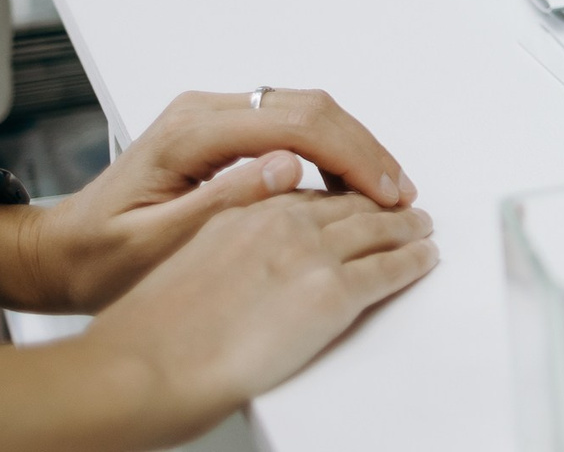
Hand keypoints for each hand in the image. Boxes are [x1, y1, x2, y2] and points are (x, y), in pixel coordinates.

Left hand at [0, 87, 418, 314]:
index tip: (384, 193)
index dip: (351, 155)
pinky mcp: (219, 129)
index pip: (295, 124)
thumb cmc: (97, 259)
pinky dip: (329, 147)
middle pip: (308, 106)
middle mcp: (203, 110)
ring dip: (351, 145)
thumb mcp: (155, 245)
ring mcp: (212, 114)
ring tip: (382, 189)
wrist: (57, 252)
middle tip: (398, 191)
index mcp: (190, 134)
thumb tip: (289, 167)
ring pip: (305, 108)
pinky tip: (345, 181)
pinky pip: (290, 122)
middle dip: (363, 146)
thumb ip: (223, 203)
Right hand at [79, 189, 435, 437]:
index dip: (336, 197)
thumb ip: (219, 245)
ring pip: (377, 229)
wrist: (140, 368)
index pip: (305, 195)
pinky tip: (424, 258)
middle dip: (378, 205)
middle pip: (347, 205)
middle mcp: (279, 223)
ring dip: (404, 227)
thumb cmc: (145, 334)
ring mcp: (310, 256)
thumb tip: (239, 260)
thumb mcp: (176, 261)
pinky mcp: (331, 294)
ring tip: (420, 227)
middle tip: (400, 207)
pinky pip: (389, 270)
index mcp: (239, 213)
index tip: (352, 197)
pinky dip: (412, 261)